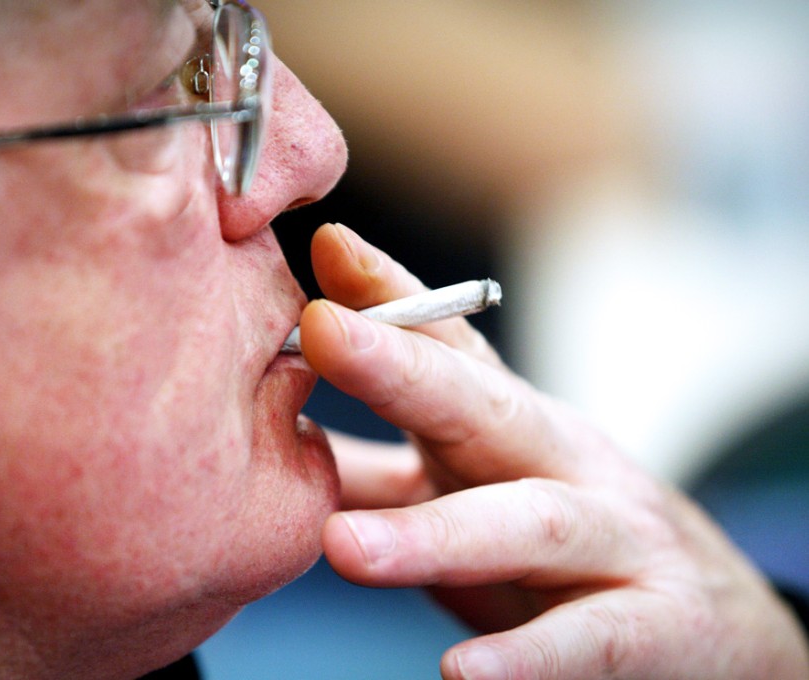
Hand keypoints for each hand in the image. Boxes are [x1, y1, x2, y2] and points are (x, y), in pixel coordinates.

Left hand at [299, 223, 808, 679]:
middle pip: (483, 404)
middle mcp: (561, 461)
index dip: (391, 296)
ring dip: (435, 533)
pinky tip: (463, 672)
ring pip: (530, 522)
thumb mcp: (466, 490)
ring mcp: (617, 536)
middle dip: (403, 366)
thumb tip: (271, 432)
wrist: (709, 629)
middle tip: (321, 332)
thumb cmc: (557, 548)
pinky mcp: (658, 623)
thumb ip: (373, 470)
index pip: (450, 348)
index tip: (326, 246)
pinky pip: (591, 639)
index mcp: (505, 426)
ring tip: (344, 547)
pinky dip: (529, 657)